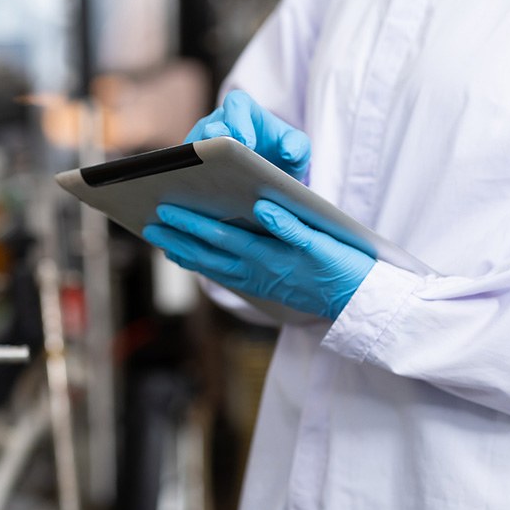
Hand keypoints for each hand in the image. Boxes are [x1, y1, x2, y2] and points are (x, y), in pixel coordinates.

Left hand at [143, 201, 374, 318]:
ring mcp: (260, 284)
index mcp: (271, 257)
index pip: (222, 238)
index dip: (192, 224)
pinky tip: (191, 260)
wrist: (360, 303)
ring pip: (213, 268)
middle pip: (210, 254)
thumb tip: (261, 206)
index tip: (167, 211)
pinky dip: (204, 268)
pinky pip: (225, 278)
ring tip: (161, 242)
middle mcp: (259, 273)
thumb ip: (291, 225)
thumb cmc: (345, 264)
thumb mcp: (324, 241)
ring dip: (185, 254)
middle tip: (150, 225)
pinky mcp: (264, 289)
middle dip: (178, 239)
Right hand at [185, 90, 310, 180]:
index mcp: (244, 110)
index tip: (246, 143)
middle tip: (220, 161)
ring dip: (199, 162)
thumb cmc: (282, 156)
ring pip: (194, 148)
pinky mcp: (192, 162)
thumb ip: (299, 147)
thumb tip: (288, 151)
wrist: (268, 174)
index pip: (236, 104)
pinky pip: (186, 167)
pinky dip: (192, 178)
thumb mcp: (298, 150)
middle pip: (210, 126)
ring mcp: (203, 141)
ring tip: (206, 181)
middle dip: (214, 142)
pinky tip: (201, 196)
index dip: (238, 120)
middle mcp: (219, 121)